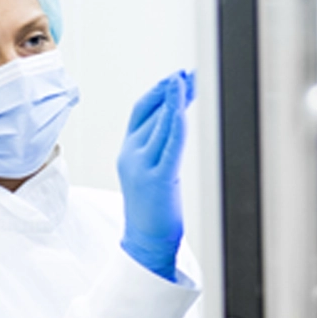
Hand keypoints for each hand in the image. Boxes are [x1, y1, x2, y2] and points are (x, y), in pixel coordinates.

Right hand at [118, 71, 194, 280]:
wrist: (145, 243)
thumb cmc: (155, 209)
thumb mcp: (154, 171)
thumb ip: (160, 147)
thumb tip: (176, 121)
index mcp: (128, 152)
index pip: (140, 111)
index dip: (158, 91)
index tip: (177, 77)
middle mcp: (130, 155)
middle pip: (150, 111)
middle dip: (170, 89)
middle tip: (188, 74)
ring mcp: (142, 166)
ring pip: (159, 123)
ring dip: (175, 98)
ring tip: (189, 81)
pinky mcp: (157, 179)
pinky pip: (169, 144)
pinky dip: (177, 122)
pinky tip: (184, 107)